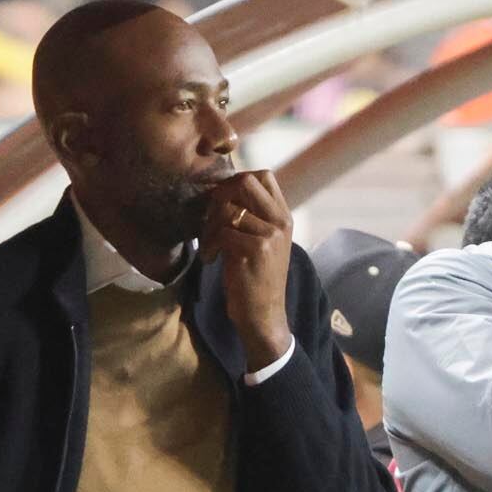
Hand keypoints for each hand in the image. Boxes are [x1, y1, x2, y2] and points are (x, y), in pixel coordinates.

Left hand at [204, 165, 295, 370]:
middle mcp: (281, 221)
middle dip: (220, 195)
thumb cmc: (254, 279)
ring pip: (228, 209)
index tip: (220, 204)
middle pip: (246, 181)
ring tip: (208, 245)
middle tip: (210, 218)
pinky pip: (223, 232)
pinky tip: (211, 259)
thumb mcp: (258, 242)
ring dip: (209, 226)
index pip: (262, 175)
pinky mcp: (257, 249)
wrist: (263, 315)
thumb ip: (249, 216)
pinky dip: (210, 244)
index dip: (235, 181)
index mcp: (283, 216)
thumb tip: (220, 190)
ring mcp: (271, 234)